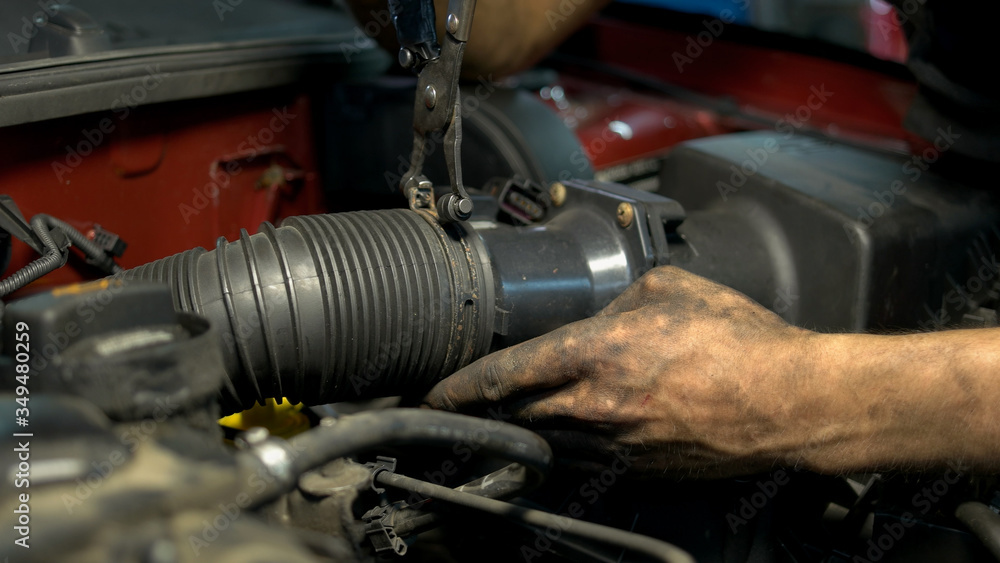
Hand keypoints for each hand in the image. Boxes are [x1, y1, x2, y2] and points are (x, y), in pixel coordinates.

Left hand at [423, 266, 817, 477]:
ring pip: (546, 442)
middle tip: (461, 408)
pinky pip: (584, 460)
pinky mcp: (639, 471)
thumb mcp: (670, 290)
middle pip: (515, 414)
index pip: (504, 374)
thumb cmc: (739, 343)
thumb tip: (606, 308)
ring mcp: (615, 447)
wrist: (789, 401)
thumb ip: (620, 297)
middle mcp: (594, 407)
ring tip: (509, 419)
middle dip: (483, 412)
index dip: (460, 385)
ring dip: (523, 430)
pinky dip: (566, 447)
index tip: (435, 391)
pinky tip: (570, 435)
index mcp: (595, 354)